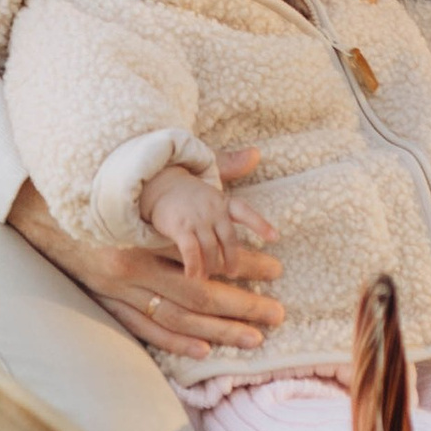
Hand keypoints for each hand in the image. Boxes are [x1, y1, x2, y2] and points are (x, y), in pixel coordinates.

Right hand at [8, 152, 283, 360]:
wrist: (44, 206)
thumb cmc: (109, 188)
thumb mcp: (157, 176)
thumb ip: (208, 169)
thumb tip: (254, 154)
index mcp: (148, 230)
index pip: (207, 253)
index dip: (244, 263)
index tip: (276, 268)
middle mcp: (133, 264)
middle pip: (197, 291)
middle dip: (241, 304)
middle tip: (277, 313)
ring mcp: (117, 288)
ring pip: (176, 315)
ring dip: (217, 330)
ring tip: (252, 338)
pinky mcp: (105, 302)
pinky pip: (143, 328)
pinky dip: (174, 340)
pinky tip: (203, 350)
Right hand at [143, 160, 278, 280]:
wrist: (155, 185)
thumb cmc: (187, 190)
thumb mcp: (211, 182)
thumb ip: (232, 170)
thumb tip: (256, 153)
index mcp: (221, 200)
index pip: (244, 211)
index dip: (260, 223)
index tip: (275, 237)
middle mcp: (211, 209)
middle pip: (229, 238)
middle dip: (232, 258)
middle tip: (232, 273)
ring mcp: (196, 219)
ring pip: (211, 248)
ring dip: (211, 265)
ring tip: (208, 277)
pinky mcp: (179, 228)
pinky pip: (191, 251)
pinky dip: (194, 265)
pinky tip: (193, 275)